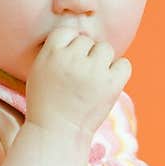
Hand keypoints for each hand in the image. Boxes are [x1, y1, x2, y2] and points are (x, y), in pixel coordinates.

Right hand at [26, 26, 130, 141]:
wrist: (56, 133)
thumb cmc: (47, 102)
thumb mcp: (40, 70)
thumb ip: (57, 49)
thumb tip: (82, 33)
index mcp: (52, 53)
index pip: (68, 32)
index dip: (69, 47)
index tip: (67, 65)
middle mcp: (72, 59)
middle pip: (88, 41)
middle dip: (85, 56)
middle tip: (78, 78)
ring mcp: (93, 72)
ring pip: (105, 49)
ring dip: (102, 62)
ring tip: (92, 81)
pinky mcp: (111, 85)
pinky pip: (124, 64)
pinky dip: (118, 72)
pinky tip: (106, 84)